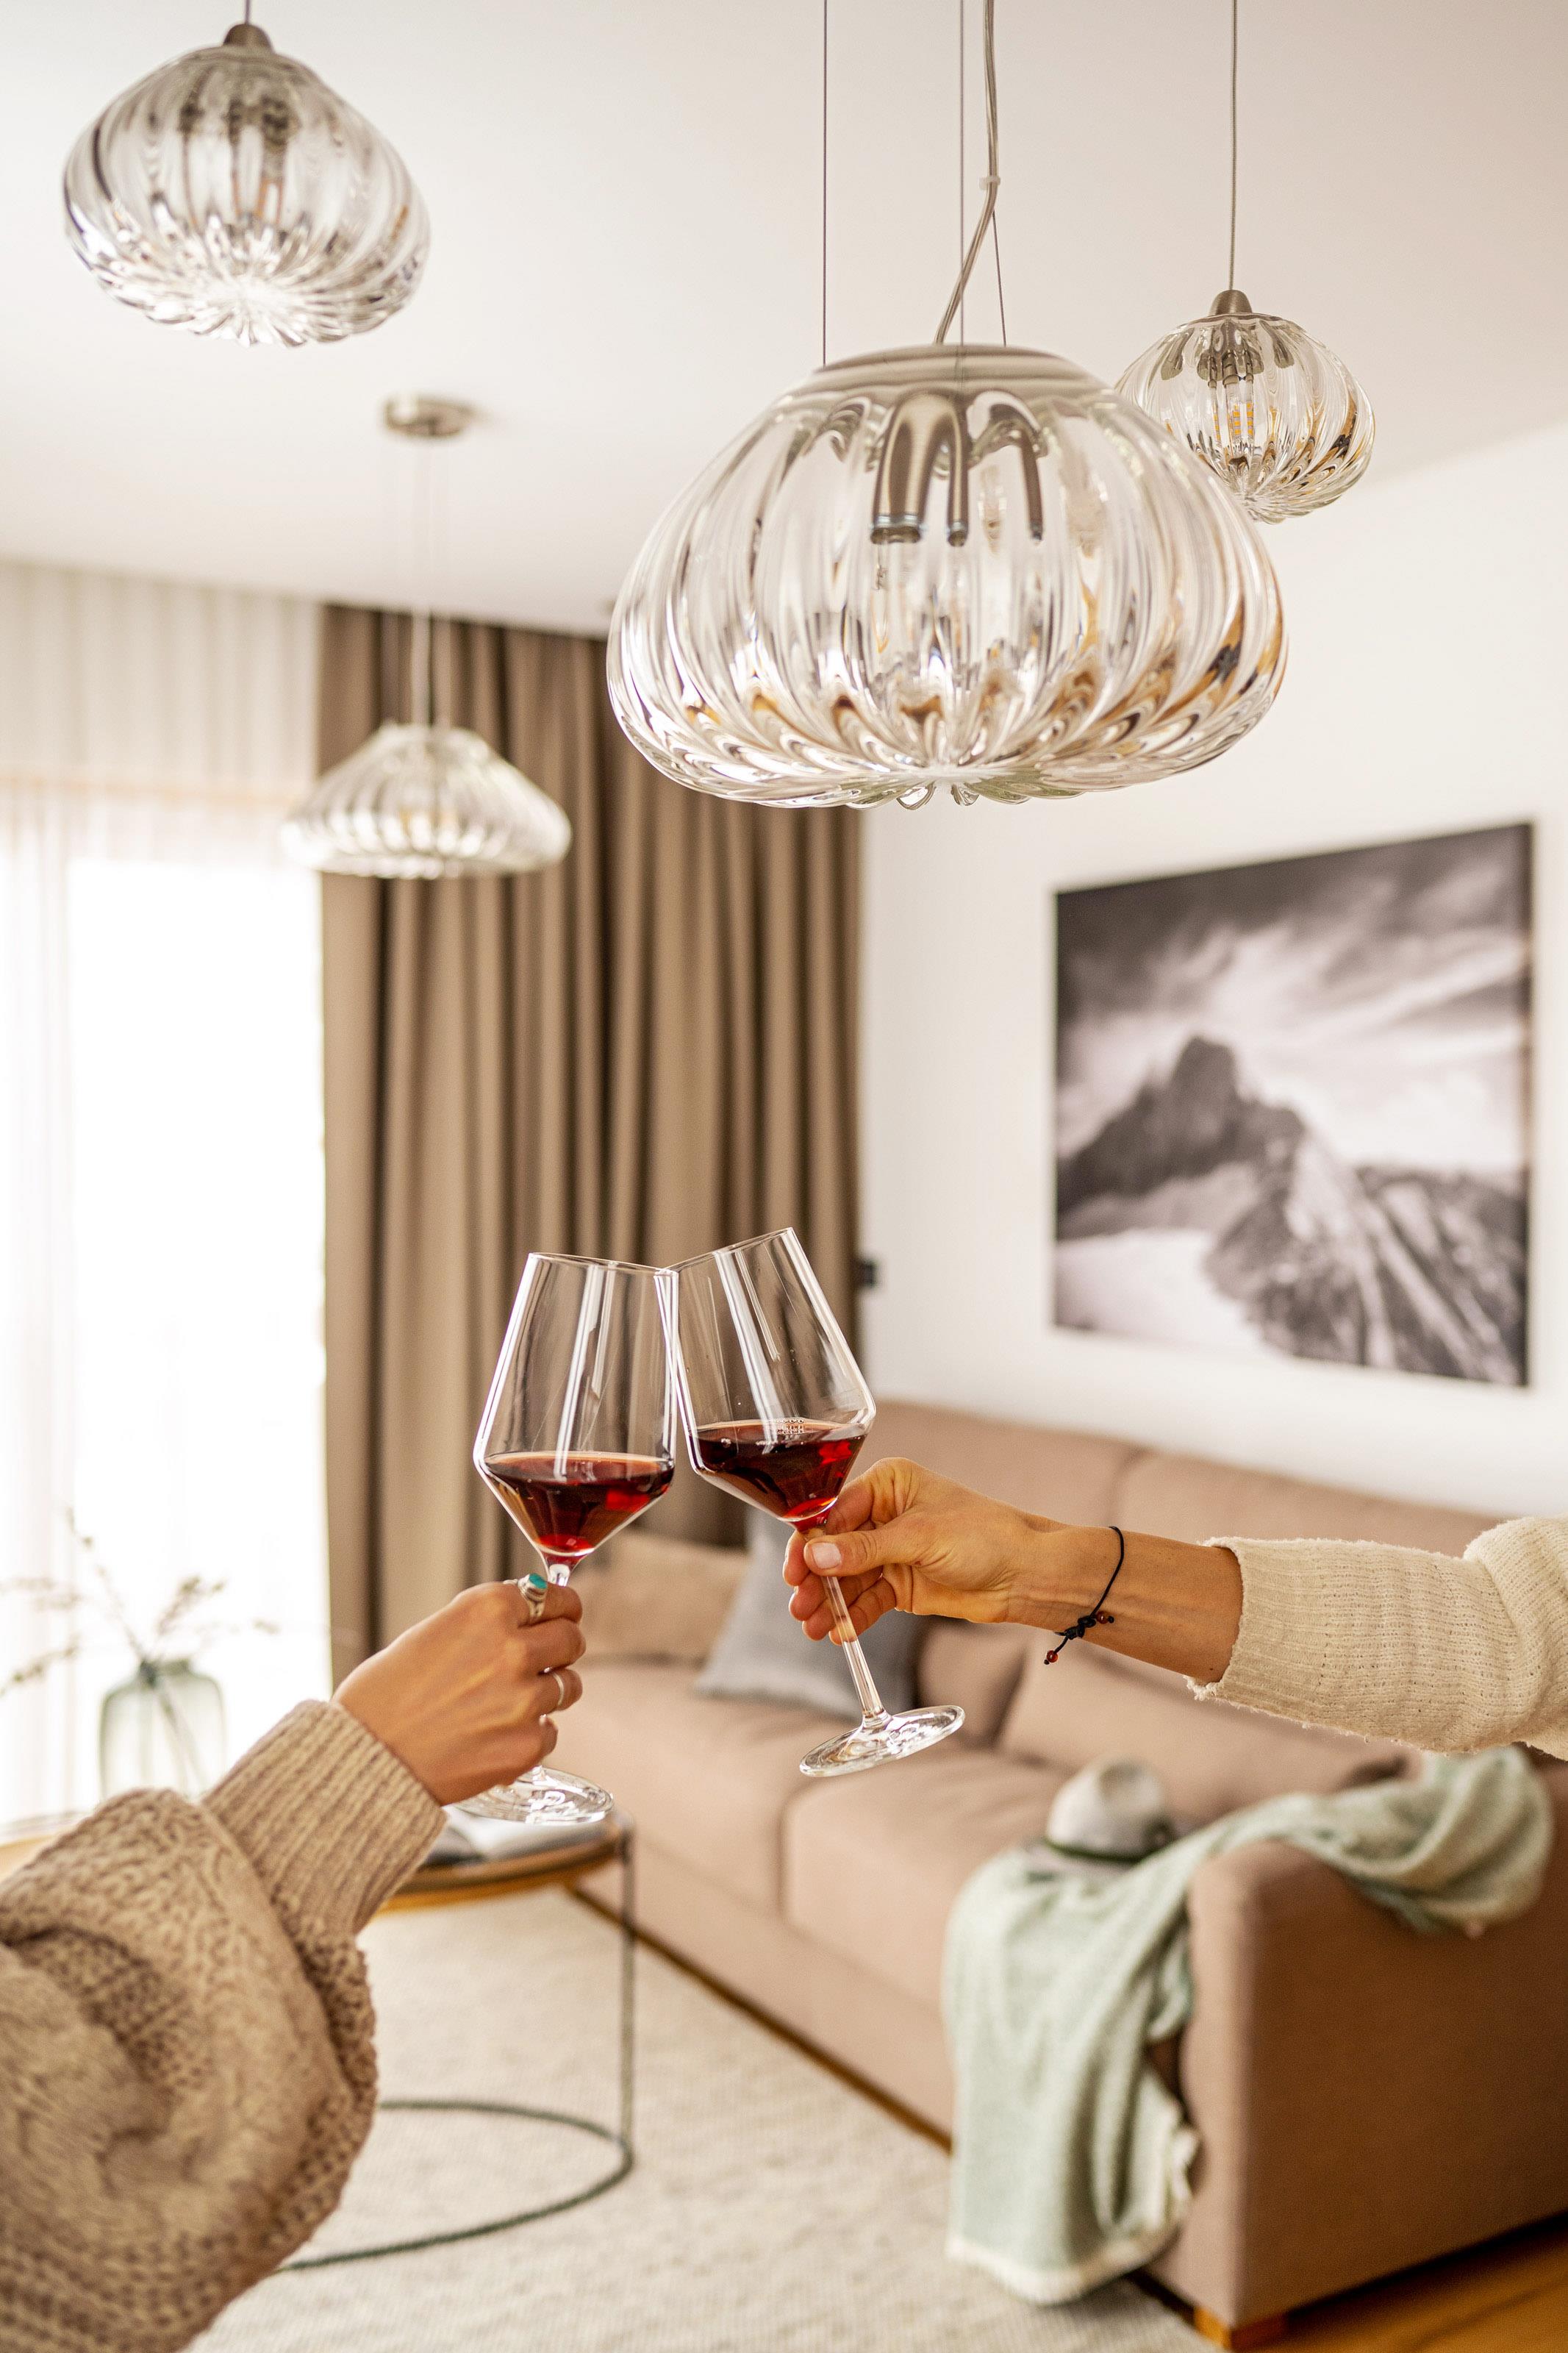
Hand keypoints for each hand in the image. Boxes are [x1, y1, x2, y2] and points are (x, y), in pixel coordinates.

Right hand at [334, 1580, 585, 1803]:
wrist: (365, 1756)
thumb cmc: (385, 1695)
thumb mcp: (433, 1633)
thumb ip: (485, 1623)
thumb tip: (528, 1618)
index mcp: (487, 1609)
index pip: (556, 1598)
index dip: (561, 1610)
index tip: (562, 1617)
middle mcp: (512, 1648)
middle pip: (572, 1639)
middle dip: (561, 1649)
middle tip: (546, 1660)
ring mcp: (524, 1699)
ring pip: (568, 1686)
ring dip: (549, 1692)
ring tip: (511, 1704)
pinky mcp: (526, 1744)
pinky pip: (550, 1732)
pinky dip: (530, 1735)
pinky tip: (496, 1736)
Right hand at [784, 1456, 1060, 1642]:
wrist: (1026, 1575)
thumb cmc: (985, 1537)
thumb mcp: (920, 1537)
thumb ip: (865, 1549)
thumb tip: (816, 1556)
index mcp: (888, 1485)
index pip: (834, 1511)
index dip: (811, 1542)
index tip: (796, 1570)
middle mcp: (884, 1515)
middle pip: (834, 1548)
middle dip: (816, 1578)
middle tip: (799, 1604)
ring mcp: (891, 1552)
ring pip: (847, 1579)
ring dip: (829, 1602)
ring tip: (812, 1627)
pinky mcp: (900, 1584)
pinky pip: (868, 1600)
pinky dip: (853, 1616)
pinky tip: (838, 1632)